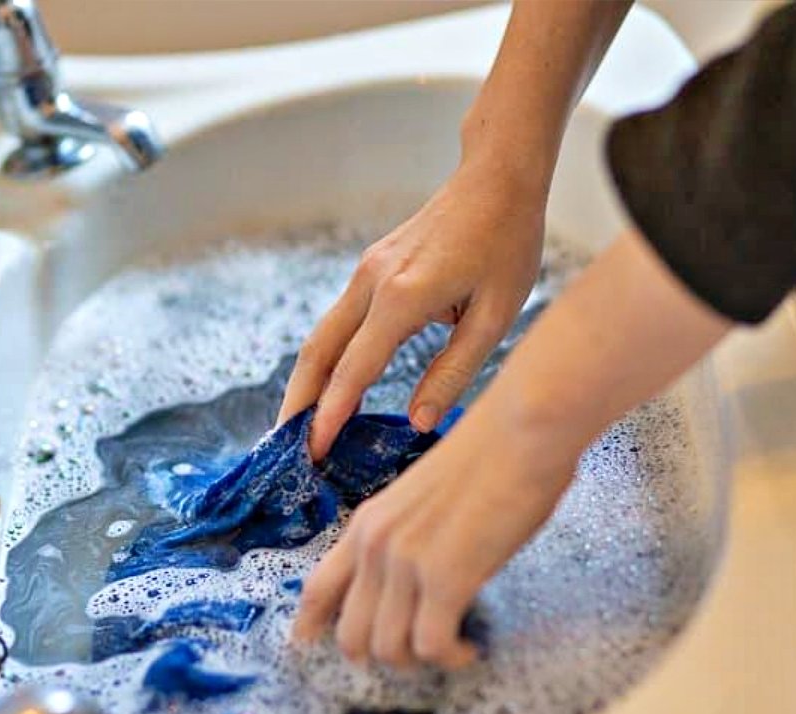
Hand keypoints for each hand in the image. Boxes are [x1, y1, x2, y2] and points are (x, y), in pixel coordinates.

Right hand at [276, 159, 544, 459]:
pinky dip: (328, 360)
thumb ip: (452, 372)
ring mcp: (365, 273)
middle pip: (317, 352)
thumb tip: (417, 423)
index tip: (313, 452)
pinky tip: (332, 386)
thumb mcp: (494, 316)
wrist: (495, 179)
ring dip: (307, 383)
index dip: (330, 414)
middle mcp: (372, 283)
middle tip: (288, 451)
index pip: (353, 369)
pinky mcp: (370, 269)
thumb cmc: (506, 245)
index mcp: (403, 297)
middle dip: (298, 404)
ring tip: (301, 427)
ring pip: (321, 337)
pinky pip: (338, 322)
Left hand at [290, 382, 579, 669]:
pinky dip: (452, 658)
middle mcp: (375, 544)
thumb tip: (418, 580)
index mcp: (368, 522)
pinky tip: (471, 649)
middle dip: (381, 657)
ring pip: (389, 649)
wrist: (522, 430)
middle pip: (350, 635)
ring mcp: (406, 562)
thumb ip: (408, 537)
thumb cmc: (492, 457)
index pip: (317, 586)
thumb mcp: (425, 498)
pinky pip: (432, 646)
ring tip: (452, 649)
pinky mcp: (445, 578)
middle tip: (415, 654)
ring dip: (421, 660)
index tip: (308, 644)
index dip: (309, 624)